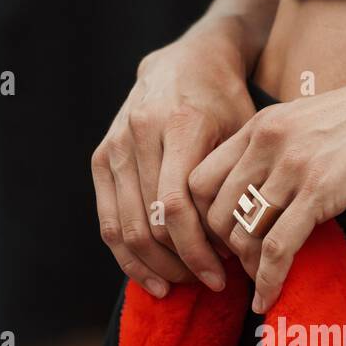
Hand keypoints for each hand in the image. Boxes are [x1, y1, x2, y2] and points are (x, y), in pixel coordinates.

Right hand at [91, 19, 256, 296]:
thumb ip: (237, 183)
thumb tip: (242, 249)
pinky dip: (129, 257)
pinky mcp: (101, 159)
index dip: (197, 250)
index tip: (223, 276)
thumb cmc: (227, 102)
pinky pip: (108, 222)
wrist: (189, 60)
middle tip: (209, 282)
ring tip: (185, 284)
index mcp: (179, 124)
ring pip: (126, 228)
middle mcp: (138, 134)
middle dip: (181, 263)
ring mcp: (115, 146)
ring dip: (156, 266)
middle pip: (149, 223)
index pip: (175, 206)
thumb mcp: (244, 133)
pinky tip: (153, 279)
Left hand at [188, 52, 345, 312]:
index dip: (203, 221)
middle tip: (240, 271)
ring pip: (243, 233)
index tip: (222, 244)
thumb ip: (284, 150)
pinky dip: (269, 280)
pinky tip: (269, 298)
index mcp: (261, 125)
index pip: (200, 180)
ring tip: (260, 285)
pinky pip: (278, 248)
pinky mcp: (322, 190)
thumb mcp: (315, 123)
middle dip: (223, 250)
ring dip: (248, 269)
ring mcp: (292, 165)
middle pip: (215, 212)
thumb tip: (269, 192)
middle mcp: (267, 142)